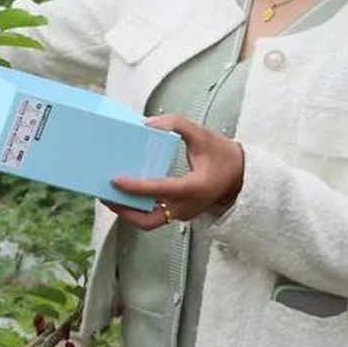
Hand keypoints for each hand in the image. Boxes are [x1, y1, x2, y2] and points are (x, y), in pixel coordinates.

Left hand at [105, 115, 245, 231]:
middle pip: (148, 220)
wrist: (242, 176)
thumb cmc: (223, 155)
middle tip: (105, 195)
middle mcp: (187, 206)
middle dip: (124, 211)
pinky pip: (154, 217)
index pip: (160, 190)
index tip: (115, 180)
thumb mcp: (203, 135)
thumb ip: (177, 124)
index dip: (136, 187)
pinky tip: (125, 196)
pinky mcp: (180, 214)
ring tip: (109, 196)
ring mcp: (183, 214)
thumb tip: (148, 123)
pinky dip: (137, 210)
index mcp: (194, 188)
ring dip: (127, 213)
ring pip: (149, 223)